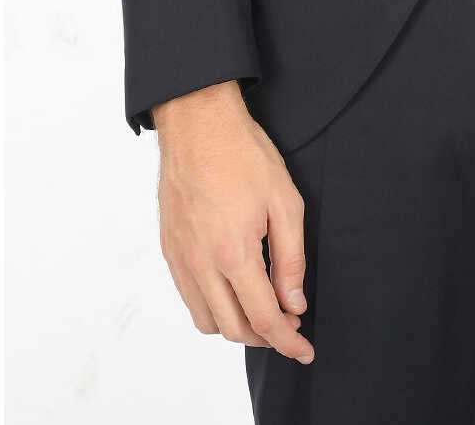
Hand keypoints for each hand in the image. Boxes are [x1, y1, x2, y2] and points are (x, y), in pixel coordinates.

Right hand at [153, 80, 314, 363]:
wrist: (198, 125)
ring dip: (237, 326)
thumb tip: (294, 303)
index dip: (287, 342)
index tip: (305, 350)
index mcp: (234, 253)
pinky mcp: (170, 250)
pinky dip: (213, 308)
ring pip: (208, 321)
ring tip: (263, 310)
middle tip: (291, 326)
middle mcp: (201, 264)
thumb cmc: (244, 155)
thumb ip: (291, 258)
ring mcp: (181, 259)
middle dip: (266, 337)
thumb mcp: (285, 201)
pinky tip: (233, 290)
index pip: (263, 318)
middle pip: (234, 329)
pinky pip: (189, 298)